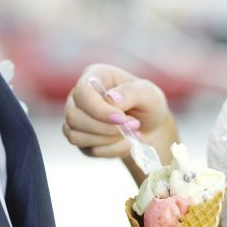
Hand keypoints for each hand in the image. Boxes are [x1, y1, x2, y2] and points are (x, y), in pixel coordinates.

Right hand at [62, 64, 176, 160]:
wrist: (152, 129)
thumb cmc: (149, 106)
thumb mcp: (149, 94)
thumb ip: (131, 93)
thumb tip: (110, 98)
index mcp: (95, 76)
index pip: (82, 92)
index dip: (98, 109)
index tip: (121, 119)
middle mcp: (80, 97)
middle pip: (74, 117)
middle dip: (106, 128)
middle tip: (134, 125)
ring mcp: (77, 119)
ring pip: (76, 136)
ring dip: (108, 139)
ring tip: (131, 133)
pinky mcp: (81, 139)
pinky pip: (88, 149)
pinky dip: (111, 149)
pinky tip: (124, 141)